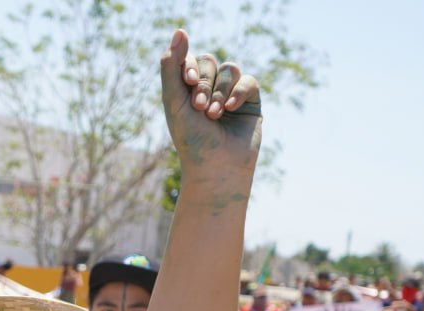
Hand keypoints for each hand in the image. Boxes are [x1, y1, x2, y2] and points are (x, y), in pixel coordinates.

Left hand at [160, 30, 261, 183]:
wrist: (216, 167)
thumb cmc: (191, 139)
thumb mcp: (174, 101)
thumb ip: (171, 66)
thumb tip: (179, 30)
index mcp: (186, 89)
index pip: (189, 59)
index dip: (188, 65)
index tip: (187, 81)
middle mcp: (208, 88)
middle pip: (209, 61)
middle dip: (204, 82)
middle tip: (199, 107)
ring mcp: (230, 93)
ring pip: (230, 69)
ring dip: (219, 91)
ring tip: (213, 115)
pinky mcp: (251, 101)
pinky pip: (248, 80)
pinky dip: (239, 92)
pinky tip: (230, 110)